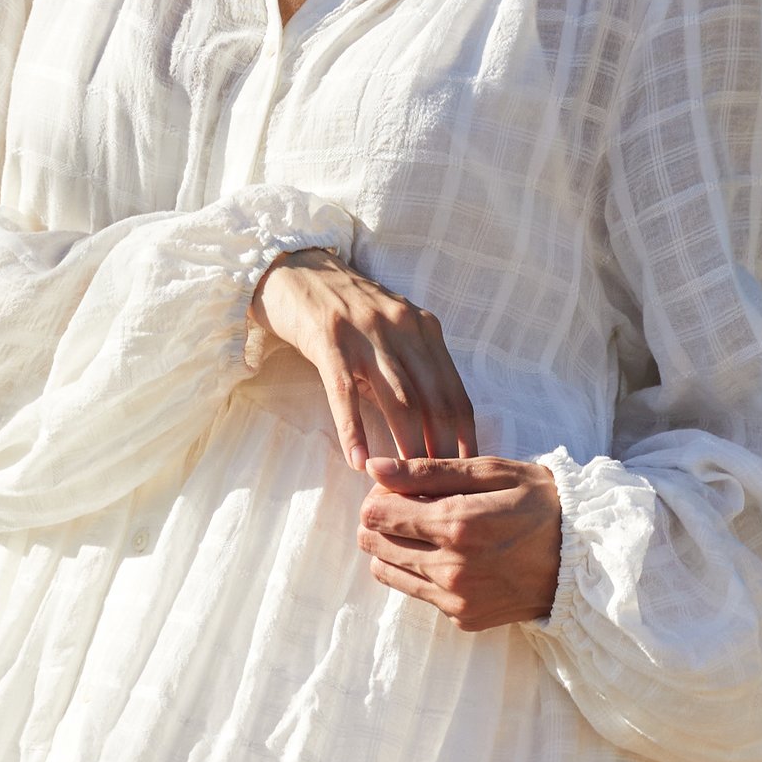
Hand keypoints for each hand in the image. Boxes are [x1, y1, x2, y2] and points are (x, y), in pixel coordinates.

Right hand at [250, 254, 477, 467]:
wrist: (294, 270)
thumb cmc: (344, 311)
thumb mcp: (389, 332)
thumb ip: (411, 369)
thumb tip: (430, 428)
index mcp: (424, 328)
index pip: (455, 392)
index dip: (464, 436)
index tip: (467, 473)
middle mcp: (402, 328)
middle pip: (434, 401)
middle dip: (441, 450)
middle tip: (440, 491)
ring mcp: (366, 334)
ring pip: (398, 400)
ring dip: (406, 447)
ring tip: (408, 486)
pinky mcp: (329, 341)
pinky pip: (346, 392)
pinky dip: (354, 430)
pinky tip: (359, 461)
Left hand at [357, 456, 563, 632]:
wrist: (588, 559)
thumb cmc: (543, 504)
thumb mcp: (493, 473)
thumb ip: (429, 471)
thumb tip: (374, 468)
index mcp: (457, 525)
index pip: (375, 515)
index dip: (379, 496)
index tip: (399, 489)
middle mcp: (452, 568)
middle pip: (373, 545)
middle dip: (381, 522)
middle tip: (410, 507)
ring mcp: (457, 599)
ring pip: (387, 572)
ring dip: (395, 548)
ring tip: (428, 532)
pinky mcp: (464, 618)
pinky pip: (417, 594)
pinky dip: (421, 572)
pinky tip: (452, 556)